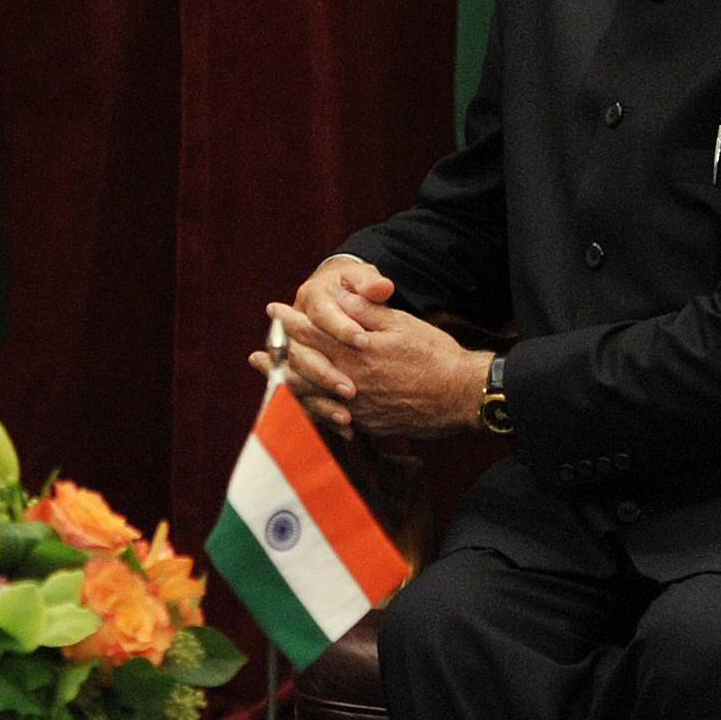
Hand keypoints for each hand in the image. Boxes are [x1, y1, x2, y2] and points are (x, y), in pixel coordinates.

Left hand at [251, 255, 489, 441]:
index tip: (274, 310)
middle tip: (259, 351)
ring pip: (310, 396)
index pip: (313, 332)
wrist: (461, 396)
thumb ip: (366, 311)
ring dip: (287, 384)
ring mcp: (356, 407)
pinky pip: (330, 419)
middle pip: (303, 367)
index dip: (291, 320)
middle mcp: (350, 381)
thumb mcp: (401, 324)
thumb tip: (340, 295)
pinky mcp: (366, 424)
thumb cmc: (435, 355)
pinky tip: (302, 405)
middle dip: (279, 354)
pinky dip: (312, 410)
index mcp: (356, 352)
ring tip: (269, 377)